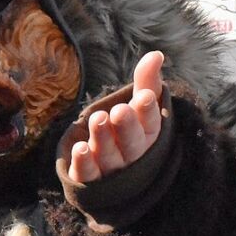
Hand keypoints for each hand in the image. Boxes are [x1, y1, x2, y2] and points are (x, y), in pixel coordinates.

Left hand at [68, 51, 163, 183]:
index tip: (144, 96)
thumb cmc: (128, 131)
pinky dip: (84, 162)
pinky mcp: (91, 181)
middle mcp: (133, 156)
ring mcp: (112, 170)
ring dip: (102, 139)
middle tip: (120, 110)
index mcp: (148, 137)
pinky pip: (88, 174)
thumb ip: (147, 81)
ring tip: (96, 118)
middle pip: (132, 143)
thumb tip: (156, 54)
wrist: (112, 174)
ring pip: (109, 156)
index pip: (151, 125)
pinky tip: (79, 148)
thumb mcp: (139, 107)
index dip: (147, 112)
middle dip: (126, 126)